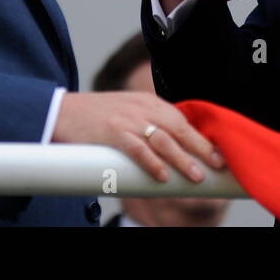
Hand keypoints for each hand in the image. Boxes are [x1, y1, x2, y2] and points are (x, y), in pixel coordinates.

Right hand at [53, 91, 225, 183]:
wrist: (61, 112)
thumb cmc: (96, 118)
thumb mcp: (128, 113)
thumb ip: (148, 125)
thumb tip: (173, 149)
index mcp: (148, 103)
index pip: (182, 119)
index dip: (202, 137)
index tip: (218, 153)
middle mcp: (142, 108)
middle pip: (178, 128)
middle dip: (200, 147)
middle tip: (217, 164)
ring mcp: (127, 120)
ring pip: (162, 140)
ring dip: (182, 159)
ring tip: (196, 175)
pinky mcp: (112, 132)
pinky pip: (137, 149)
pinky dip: (152, 163)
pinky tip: (163, 176)